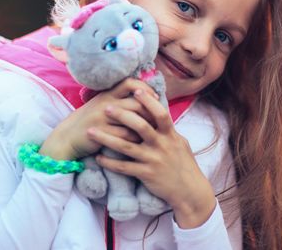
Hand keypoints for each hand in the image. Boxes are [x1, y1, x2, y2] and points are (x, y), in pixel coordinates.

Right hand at [40, 78, 157, 159]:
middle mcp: (105, 104)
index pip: (129, 83)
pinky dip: (136, 139)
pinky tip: (141, 142)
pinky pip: (126, 136)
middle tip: (159, 120)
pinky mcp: (101, 134)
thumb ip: (120, 99)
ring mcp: (102, 119)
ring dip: (146, 127)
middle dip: (151, 112)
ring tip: (153, 131)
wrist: (66, 138)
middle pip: (136, 103)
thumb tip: (147, 97)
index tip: (156, 97)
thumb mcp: (102, 105)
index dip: (145, 88)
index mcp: (107, 94)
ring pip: (133, 120)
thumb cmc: (90, 121)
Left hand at [87, 89, 216, 227]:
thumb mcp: (180, 143)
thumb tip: (159, 114)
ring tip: (91, 131)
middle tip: (106, 108)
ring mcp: (153, 160)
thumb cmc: (184, 164)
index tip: (136, 90)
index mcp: (171, 135)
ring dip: (107, 138)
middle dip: (122, 115)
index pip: (160, 113)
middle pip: (140, 126)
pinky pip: (124, 168)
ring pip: (127, 147)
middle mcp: (162, 145)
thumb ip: (168, 130)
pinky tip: (98, 157)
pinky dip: (110, 163)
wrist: (189, 190)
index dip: (148, 101)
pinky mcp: (146, 174)